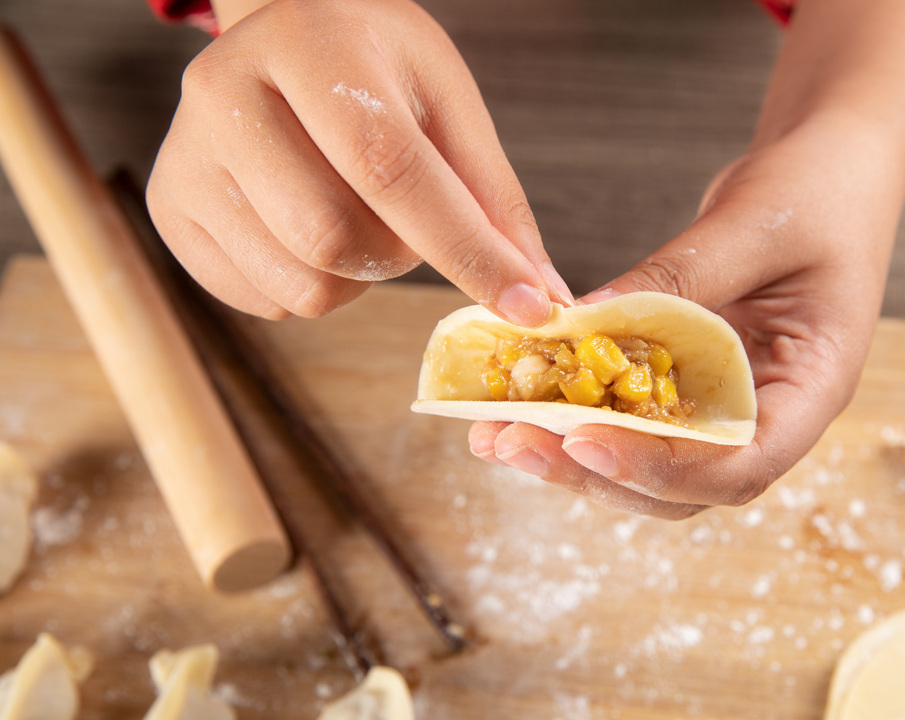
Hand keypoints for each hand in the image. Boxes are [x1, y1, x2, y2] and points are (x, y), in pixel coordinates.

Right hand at [148, 0, 569, 322]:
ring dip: (357, 277)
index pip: (389, 166)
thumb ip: (495, 198)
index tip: (526, 306)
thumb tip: (541, 294)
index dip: (464, 247)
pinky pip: (265, 303)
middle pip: (333, 238)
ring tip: (355, 213)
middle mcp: (225, 92)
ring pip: (301, 285)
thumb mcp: (447, 103)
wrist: (287, 35)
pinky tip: (309, 227)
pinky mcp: (170, 209)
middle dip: (397, 256)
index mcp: (310, 47)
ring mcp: (185, 154)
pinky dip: (311, 287)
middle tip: (405, 218)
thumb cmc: (376, 68)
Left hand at [466, 0, 904, 517]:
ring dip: (574, 456)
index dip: (662, 468)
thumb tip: (582, 326)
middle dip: (597, 472)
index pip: (742, 463)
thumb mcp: (755, 224)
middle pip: (684, 484)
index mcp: (813, 388)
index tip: (585, 440)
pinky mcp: (691, 381)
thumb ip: (680, 278)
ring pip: (651, 464)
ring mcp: (729, 402)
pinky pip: (635, 414)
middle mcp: (771, 413)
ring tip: (497, 434)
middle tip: (514, 443)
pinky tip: (520, 398)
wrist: (831, 168)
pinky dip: (579, 411)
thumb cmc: (820, 189)